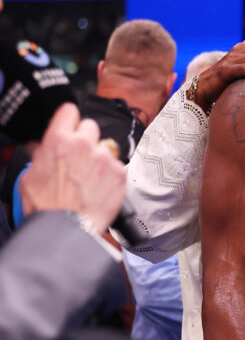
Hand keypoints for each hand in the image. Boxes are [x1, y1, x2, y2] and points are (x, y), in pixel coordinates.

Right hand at [19, 103, 126, 231]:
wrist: (66, 229)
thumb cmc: (45, 206)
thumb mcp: (29, 176)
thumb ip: (40, 155)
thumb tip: (42, 146)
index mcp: (58, 140)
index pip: (69, 111)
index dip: (68, 120)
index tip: (70, 126)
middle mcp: (84, 144)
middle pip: (90, 126)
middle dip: (85, 139)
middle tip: (79, 158)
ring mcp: (105, 157)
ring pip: (105, 147)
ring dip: (99, 158)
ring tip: (88, 178)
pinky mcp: (120, 172)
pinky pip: (117, 165)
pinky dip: (110, 175)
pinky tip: (99, 188)